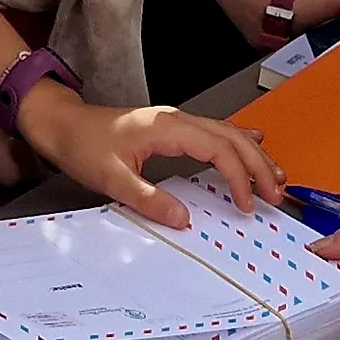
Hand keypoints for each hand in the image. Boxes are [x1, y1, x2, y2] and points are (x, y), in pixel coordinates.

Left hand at [16, 86, 284, 228]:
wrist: (63, 124)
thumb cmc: (82, 145)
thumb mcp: (111, 178)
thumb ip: (148, 199)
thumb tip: (183, 220)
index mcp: (167, 127)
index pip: (218, 149)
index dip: (238, 176)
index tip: (247, 203)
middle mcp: (177, 119)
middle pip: (232, 138)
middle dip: (258, 166)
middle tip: (276, 194)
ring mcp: (176, 120)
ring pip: (228, 132)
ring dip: (254, 154)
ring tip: (275, 176)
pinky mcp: (172, 127)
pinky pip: (215, 131)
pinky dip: (238, 142)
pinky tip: (253, 145)